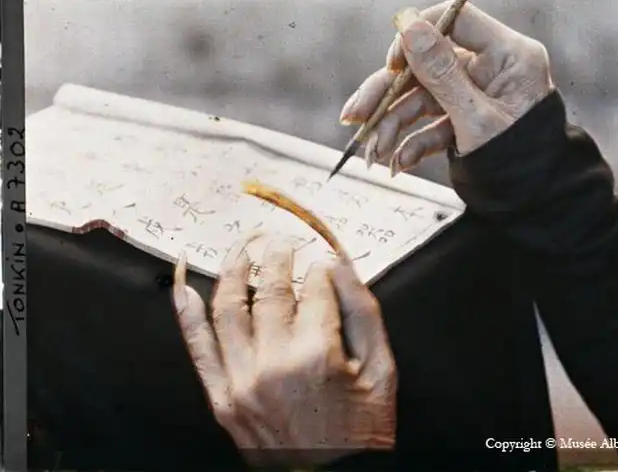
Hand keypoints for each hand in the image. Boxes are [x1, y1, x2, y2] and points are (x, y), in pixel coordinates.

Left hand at [171, 234, 396, 466]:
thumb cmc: (362, 429)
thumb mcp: (382, 369)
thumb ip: (363, 311)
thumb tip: (340, 264)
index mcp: (317, 353)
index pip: (314, 289)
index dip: (321, 270)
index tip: (323, 262)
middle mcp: (273, 362)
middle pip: (269, 290)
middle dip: (277, 255)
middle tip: (281, 240)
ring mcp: (242, 381)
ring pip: (229, 308)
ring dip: (232, 268)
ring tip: (241, 247)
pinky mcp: (222, 399)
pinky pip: (198, 349)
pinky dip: (187, 314)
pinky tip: (183, 284)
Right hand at [340, 2, 554, 174]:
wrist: (537, 203)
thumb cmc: (520, 160)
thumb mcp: (478, 118)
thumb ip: (441, 74)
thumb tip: (410, 27)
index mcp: (506, 55)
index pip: (454, 19)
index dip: (417, 36)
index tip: (391, 63)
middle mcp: (488, 69)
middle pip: (425, 65)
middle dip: (386, 94)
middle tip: (356, 116)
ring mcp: (473, 95)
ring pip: (420, 98)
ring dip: (392, 126)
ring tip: (374, 153)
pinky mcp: (462, 120)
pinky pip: (429, 124)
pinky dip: (411, 143)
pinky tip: (398, 163)